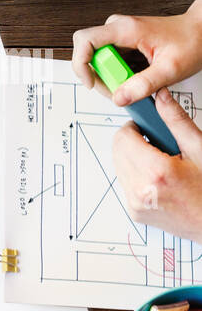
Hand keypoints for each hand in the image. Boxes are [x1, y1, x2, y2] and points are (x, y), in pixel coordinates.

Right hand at [72, 0, 201, 105]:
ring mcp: (119, 34)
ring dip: (110, 76)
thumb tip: (119, 97)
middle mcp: (118, 28)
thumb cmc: (191, 41)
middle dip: (100, 76)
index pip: (84, 41)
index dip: (81, 64)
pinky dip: (117, 74)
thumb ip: (143, 85)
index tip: (91, 82)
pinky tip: (135, 76)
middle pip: (88, 53)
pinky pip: (107, 61)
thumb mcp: (170, 69)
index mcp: (126, 29)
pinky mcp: (122, 42)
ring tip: (133, 82)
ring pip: (96, 59)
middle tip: (121, 87)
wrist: (201, 31)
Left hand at [113, 89, 201, 239]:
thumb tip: (161, 98)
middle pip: (117, 151)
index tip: (146, 126)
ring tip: (163, 162)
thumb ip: (176, 121)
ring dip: (134, 159)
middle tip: (159, 144)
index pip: (122, 138)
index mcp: (156, 172)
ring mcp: (135, 204)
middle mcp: (140, 191)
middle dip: (133, 142)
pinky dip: (136, 175)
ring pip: (119, 167)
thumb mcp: (199, 149)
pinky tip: (159, 177)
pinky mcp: (134, 212)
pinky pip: (125, 184)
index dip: (134, 127)